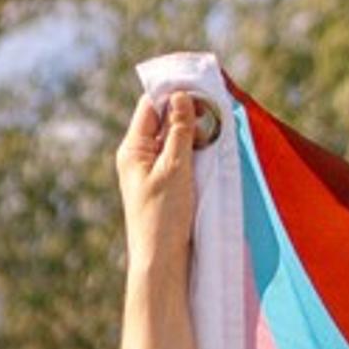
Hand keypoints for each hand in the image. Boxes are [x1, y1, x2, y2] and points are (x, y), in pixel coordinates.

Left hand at [115, 85, 204, 269]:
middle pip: (164, 121)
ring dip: (196, 132)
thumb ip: (179, 130)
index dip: (173, 94)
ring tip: (216, 129)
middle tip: (215, 109)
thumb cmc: (163, 216)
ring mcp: (153, 171)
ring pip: (176, 139)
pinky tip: (213, 149)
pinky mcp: (168, 185)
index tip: (200, 86)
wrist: (162, 261)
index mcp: (133, 149)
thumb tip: (180, 96)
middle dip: (189, 112)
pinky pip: (182, 158)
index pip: (150, 107)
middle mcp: (140, 157)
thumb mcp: (174, 168)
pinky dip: (197, 151)